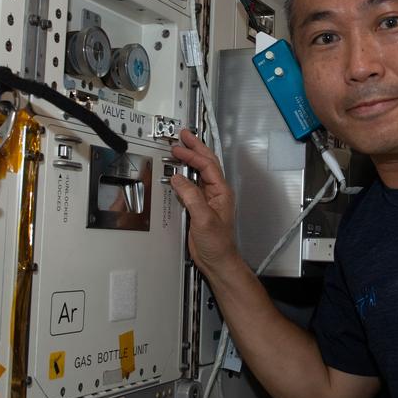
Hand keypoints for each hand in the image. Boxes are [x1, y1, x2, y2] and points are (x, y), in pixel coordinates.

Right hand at [169, 129, 242, 275]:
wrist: (217, 261)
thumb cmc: (218, 243)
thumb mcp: (204, 218)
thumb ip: (191, 197)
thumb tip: (179, 178)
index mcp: (221, 191)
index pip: (206, 165)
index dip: (193, 154)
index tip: (179, 147)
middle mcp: (216, 192)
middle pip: (205, 163)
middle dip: (194, 148)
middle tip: (183, 136)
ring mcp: (207, 199)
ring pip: (198, 173)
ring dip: (189, 159)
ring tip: (179, 149)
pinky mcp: (198, 207)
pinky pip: (190, 186)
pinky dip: (183, 175)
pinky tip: (176, 172)